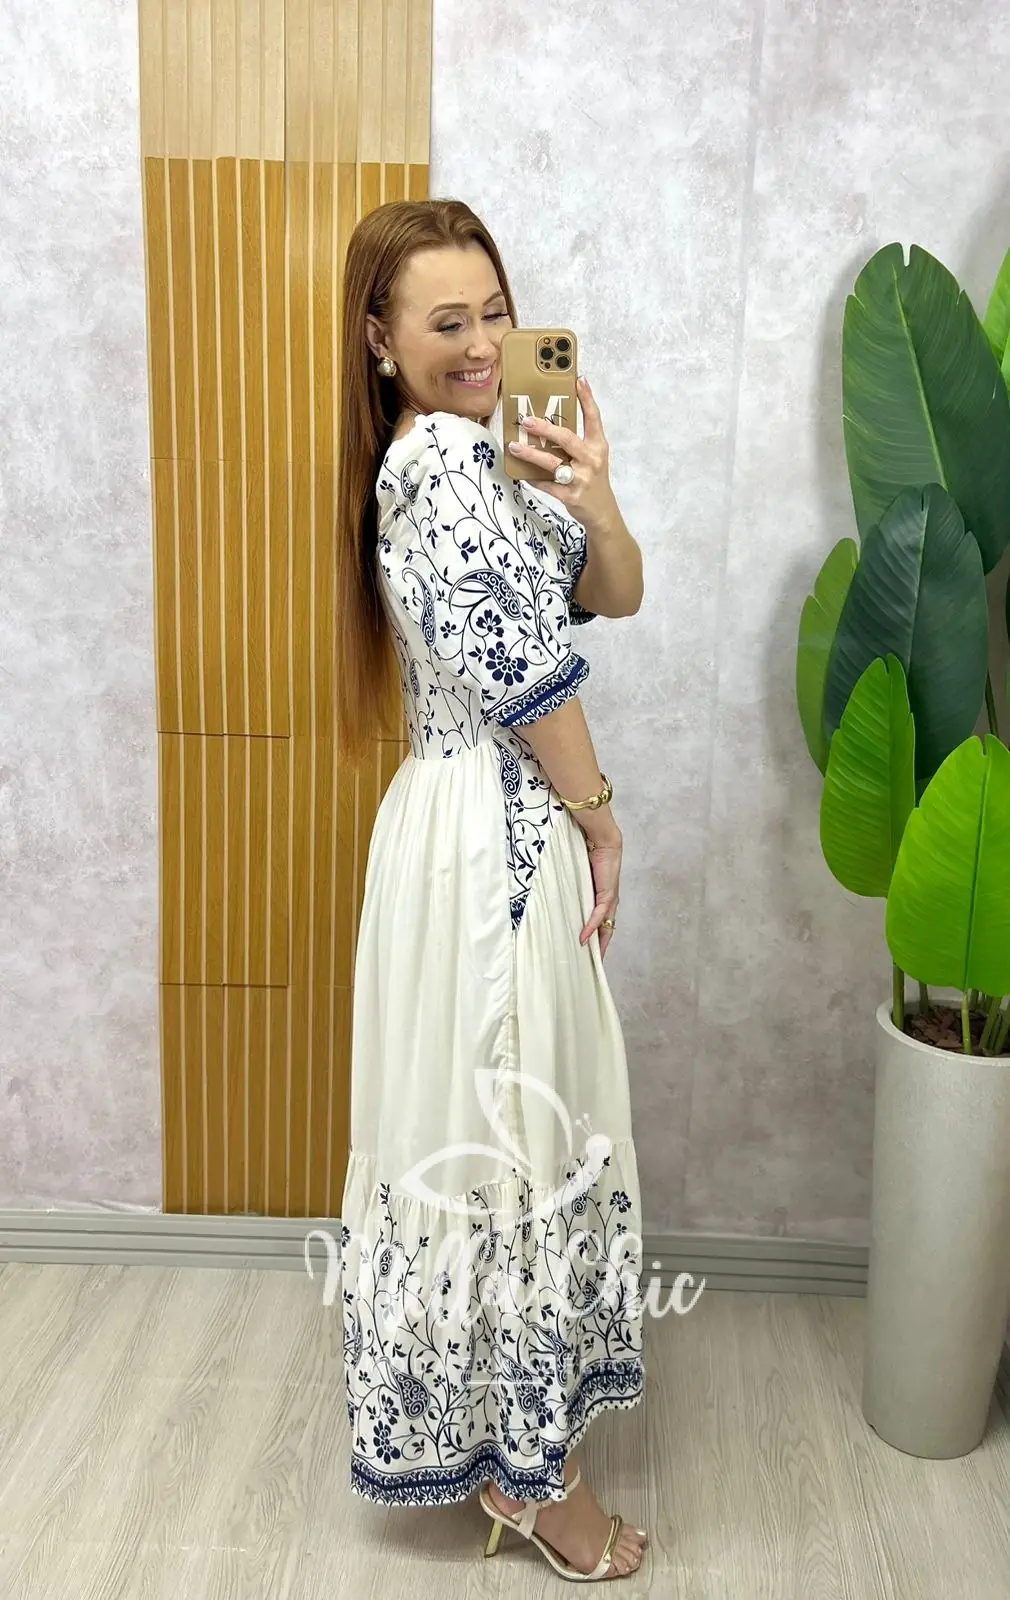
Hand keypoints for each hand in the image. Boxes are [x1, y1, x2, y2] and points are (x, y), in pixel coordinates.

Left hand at [507, 377, 620, 533]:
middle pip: (566, 438)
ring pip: (552, 462)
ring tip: (514, 447)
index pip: (594, 417)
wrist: (602, 512)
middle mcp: (592, 459)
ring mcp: (582, 478)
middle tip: (525, 420)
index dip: (587, 398)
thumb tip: (548, 424)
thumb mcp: (592, 457)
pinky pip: (547, 484)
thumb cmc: (592, 479)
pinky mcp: (571, 495)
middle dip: (544, 428)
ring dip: (531, 453)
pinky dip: (533, 478)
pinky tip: (521, 473)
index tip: (578, 380)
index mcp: (598, 446)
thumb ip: (576, 441)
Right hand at [579, 834, 620, 960]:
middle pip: (606, 930)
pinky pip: (598, 915)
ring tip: (590, 959)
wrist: (601, 840)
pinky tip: (583, 938)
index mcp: (602, 898)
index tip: (589, 953)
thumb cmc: (588, 854)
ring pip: (605, 927)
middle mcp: (608, 902)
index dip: (596, 939)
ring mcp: (609, 899)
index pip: (601, 924)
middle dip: (600, 948)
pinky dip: (591, 927)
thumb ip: (571, 889)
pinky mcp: (607, 894)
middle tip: (592, 964)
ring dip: (598, 943)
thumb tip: (555, 897)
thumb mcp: (578, 878)